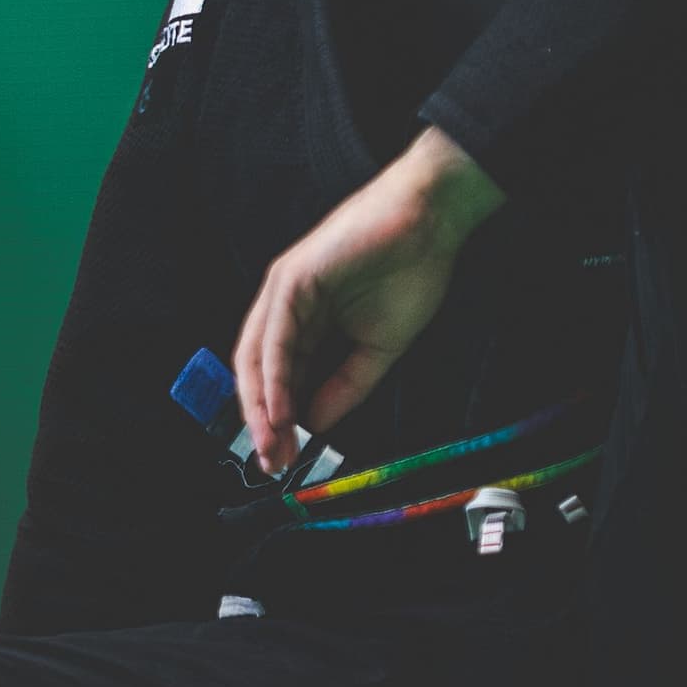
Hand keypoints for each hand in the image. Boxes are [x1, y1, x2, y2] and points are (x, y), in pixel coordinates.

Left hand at [231, 127, 504, 470]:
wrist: (431, 222)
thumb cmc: (410, 273)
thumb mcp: (378, 349)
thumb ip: (345, 386)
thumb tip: (315, 425)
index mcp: (303, 321)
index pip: (277, 377)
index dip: (278, 418)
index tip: (286, 458)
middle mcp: (283, 306)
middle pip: (256, 371)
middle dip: (262, 421)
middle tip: (272, 463)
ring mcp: (283, 291)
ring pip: (257, 358)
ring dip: (262, 407)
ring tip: (272, 446)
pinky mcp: (291, 280)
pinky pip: (276, 339)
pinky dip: (275, 378)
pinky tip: (280, 410)